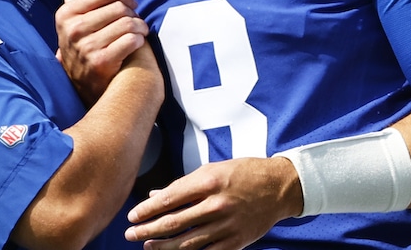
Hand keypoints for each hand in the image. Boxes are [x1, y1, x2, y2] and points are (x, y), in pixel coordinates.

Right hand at [56, 0, 148, 103]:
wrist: (82, 84)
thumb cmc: (86, 44)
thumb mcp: (83, 19)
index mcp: (66, 14)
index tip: (131, 4)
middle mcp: (73, 30)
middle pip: (118, 8)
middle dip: (133, 12)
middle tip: (136, 19)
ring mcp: (86, 47)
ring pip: (128, 24)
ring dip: (141, 26)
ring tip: (141, 30)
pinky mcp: (100, 62)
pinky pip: (131, 41)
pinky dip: (139, 39)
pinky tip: (138, 42)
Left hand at [125, 157, 302, 249]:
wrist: (279, 187)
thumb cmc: (245, 173)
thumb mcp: (213, 169)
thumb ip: (184, 184)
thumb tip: (156, 194)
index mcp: (208, 182)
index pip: (169, 199)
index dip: (147, 209)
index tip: (133, 215)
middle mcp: (216, 205)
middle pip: (173, 222)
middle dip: (148, 230)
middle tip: (131, 233)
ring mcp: (226, 225)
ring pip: (187, 242)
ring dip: (163, 246)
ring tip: (148, 246)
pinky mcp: (235, 242)